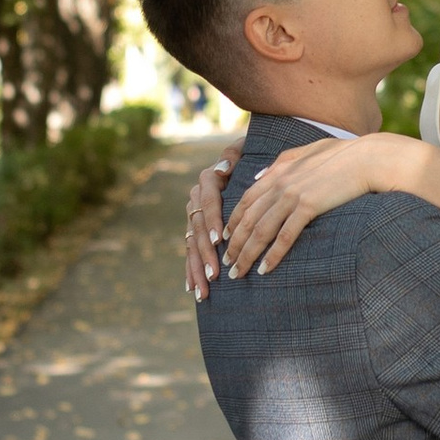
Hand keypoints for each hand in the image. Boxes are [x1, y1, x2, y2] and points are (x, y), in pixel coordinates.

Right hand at [182, 156, 234, 301]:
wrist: (241, 161)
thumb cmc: (248, 156)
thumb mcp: (243, 148)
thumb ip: (233, 154)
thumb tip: (222, 169)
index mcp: (207, 181)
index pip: (209, 203)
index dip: (212, 221)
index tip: (220, 241)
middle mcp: (196, 199)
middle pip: (198, 229)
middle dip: (205, 254)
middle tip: (215, 275)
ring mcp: (193, 216)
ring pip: (192, 245)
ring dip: (198, 269)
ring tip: (204, 290)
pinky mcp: (195, 229)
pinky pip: (191, 252)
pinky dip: (191, 271)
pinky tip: (192, 289)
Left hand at [218, 130, 420, 276]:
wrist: (369, 158)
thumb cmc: (345, 155)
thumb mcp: (308, 151)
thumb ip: (282, 161)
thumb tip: (261, 175)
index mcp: (279, 170)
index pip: (247, 200)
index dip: (233, 221)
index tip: (225, 237)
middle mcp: (280, 183)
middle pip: (249, 219)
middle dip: (234, 244)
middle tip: (227, 263)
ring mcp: (292, 195)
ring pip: (261, 230)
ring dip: (247, 254)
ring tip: (239, 273)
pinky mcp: (308, 207)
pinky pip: (285, 237)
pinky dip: (272, 255)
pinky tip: (265, 270)